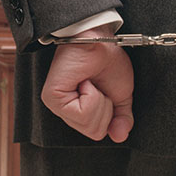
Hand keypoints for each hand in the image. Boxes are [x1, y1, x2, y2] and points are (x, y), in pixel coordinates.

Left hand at [41, 25, 134, 141]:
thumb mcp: (121, 94)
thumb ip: (121, 118)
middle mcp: (65, 111)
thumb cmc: (107, 60)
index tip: (105, 89)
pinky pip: (82, 114)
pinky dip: (92, 95)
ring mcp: (57, 106)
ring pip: (89, 125)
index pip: (97, 132)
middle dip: (106, 107)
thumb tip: (120, 136)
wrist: (100, 39)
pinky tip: (84, 80)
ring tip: (90, 81)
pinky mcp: (53, 98)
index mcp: (78, 111)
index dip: (110, 113)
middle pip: (94, 132)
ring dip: (99, 100)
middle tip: (98, 84)